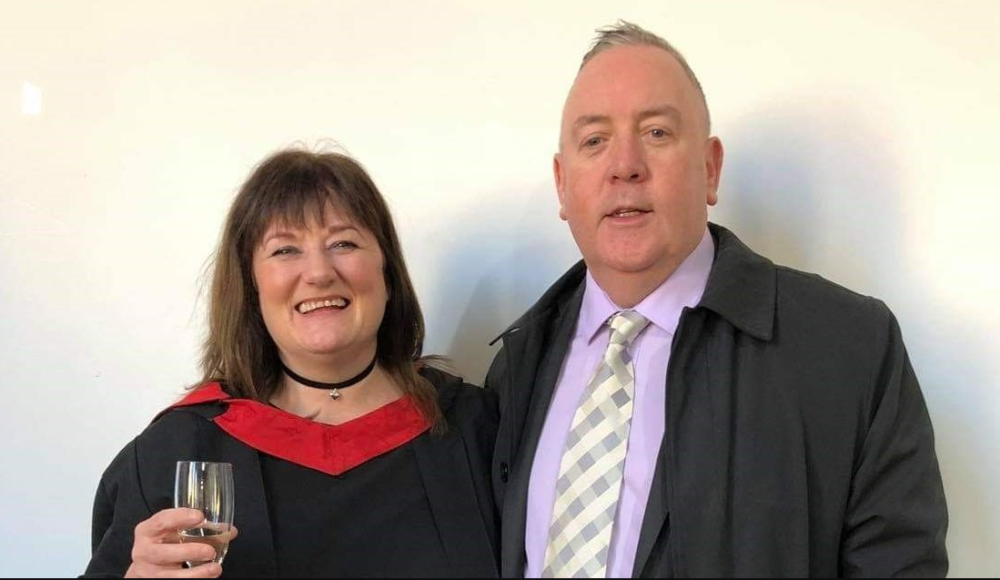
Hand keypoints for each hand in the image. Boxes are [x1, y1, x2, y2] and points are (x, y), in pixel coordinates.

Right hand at [124, 508, 238, 577]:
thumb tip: (229, 531)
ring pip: (171, 575)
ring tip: (215, 568)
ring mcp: (150, 571)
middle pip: (163, 553)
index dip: (180, 517)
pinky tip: (207, 576)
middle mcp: (144, 551)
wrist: (146, 566)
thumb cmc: (162, 543)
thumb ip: (196, 527)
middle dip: (190, 551)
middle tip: (210, 551)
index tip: (199, 516)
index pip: (161, 521)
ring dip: (196, 573)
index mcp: (147, 531)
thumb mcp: (173, 531)